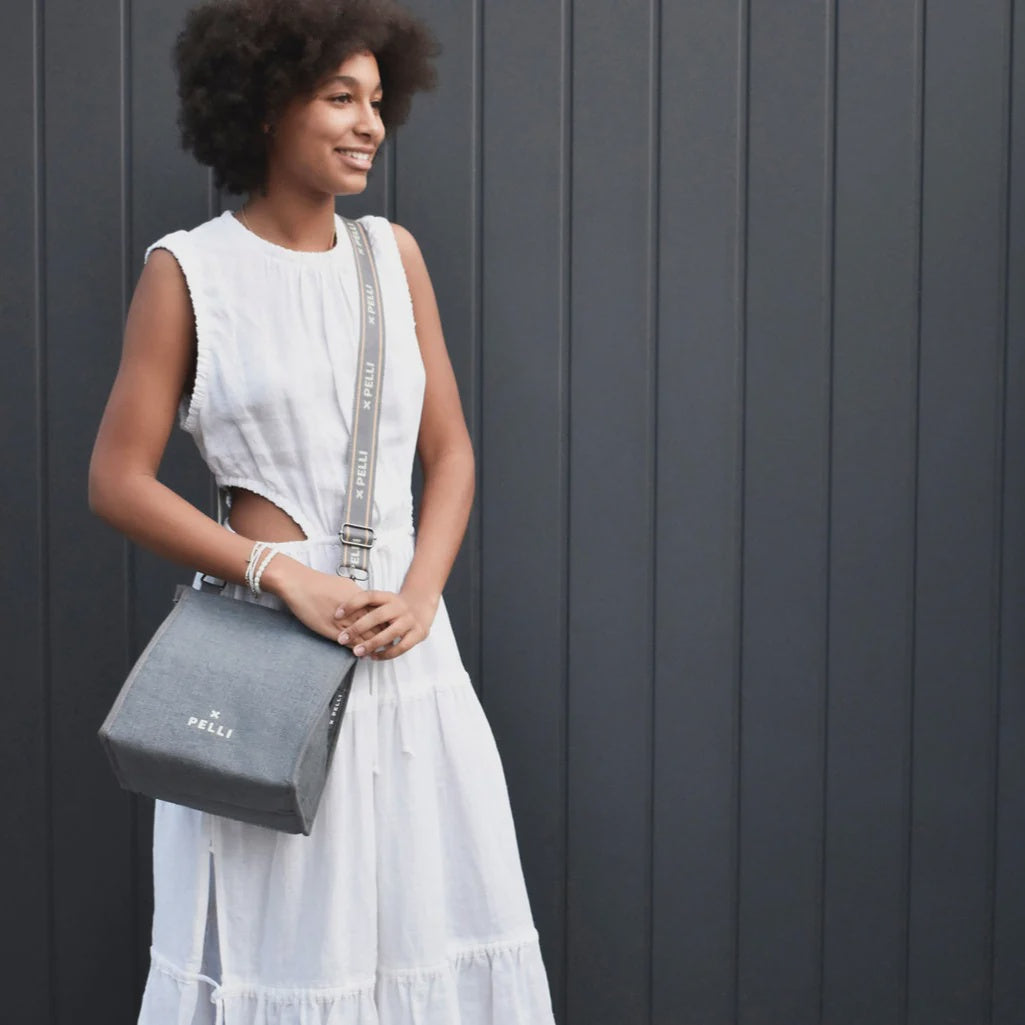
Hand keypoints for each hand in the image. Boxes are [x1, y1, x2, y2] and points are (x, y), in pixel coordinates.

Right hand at [261, 557, 383, 649]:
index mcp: (361, 598)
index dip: (386, 624)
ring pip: (365, 637)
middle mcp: (356, 610)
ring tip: (376, 652)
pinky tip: (360, 653)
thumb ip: (357, 595)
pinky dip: (356, 648)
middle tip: (388, 644)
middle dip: (383, 637)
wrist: (300, 585)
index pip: (381, 614)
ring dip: (371, 646)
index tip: (389, 630)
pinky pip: (350, 642)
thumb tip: (364, 600)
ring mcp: (345, 621)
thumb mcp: (345, 585)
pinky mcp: (332, 630)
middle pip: (377, 627)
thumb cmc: (320, 583)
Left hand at [333, 586, 439, 659]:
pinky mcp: (418, 633)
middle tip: (342, 639)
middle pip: (378, 616)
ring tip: (357, 652)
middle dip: (358, 628)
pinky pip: (401, 647)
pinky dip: (386, 654)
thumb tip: (338, 618)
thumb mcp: (382, 601)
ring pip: (390, 633)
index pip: (369, 596)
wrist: (422, 607)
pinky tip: (374, 656)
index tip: (336, 615)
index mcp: (389, 596)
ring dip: (372, 644)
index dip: (351, 604)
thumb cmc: (394, 607)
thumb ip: (366, 608)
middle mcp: (399, 607)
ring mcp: (410, 620)